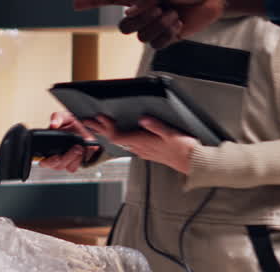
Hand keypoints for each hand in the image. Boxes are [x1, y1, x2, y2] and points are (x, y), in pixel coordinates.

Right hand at [38, 111, 96, 172]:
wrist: (83, 125)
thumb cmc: (69, 123)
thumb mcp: (63, 117)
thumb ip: (57, 118)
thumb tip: (54, 125)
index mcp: (48, 148)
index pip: (44, 162)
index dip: (49, 162)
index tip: (56, 156)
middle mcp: (57, 157)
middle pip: (58, 166)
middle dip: (67, 158)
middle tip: (76, 147)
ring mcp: (67, 160)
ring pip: (69, 167)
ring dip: (75, 159)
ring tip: (80, 148)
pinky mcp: (77, 161)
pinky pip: (78, 166)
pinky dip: (81, 159)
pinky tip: (84, 151)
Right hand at [74, 0, 227, 48]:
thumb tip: (130, 13)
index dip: (93, 1)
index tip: (75, 4)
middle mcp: (145, 11)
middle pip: (124, 27)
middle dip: (140, 20)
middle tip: (160, 8)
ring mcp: (156, 25)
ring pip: (141, 37)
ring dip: (157, 25)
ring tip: (173, 14)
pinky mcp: (169, 37)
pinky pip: (157, 44)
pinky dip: (167, 34)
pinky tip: (178, 23)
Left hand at [82, 115, 197, 175]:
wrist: (192, 162)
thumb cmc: (183, 149)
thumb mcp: (171, 133)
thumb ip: (156, 126)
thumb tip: (143, 119)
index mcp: (143, 143)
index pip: (118, 136)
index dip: (106, 126)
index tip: (99, 117)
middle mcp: (140, 148)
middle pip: (114, 139)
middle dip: (100, 129)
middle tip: (87, 121)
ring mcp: (143, 151)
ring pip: (120, 141)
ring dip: (108, 133)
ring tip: (98, 126)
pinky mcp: (147, 151)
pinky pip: (128, 144)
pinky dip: (119, 137)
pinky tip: (120, 134)